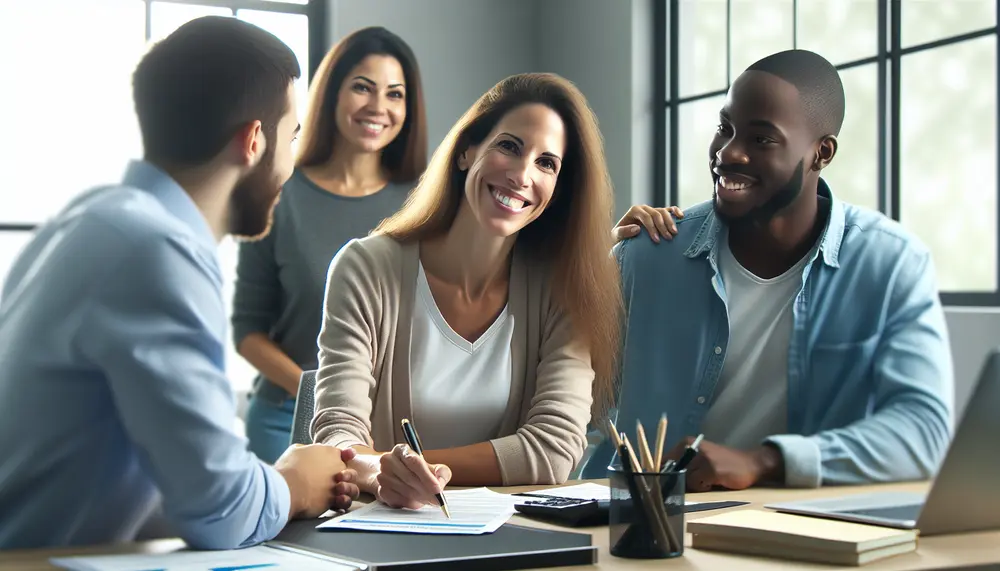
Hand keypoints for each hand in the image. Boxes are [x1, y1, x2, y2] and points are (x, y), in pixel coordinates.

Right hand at [275, 444, 360, 518]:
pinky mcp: (334, 499)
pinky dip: (341, 504)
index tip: (347, 458)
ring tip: (337, 494)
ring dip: (347, 491)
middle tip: (335, 481)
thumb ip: (306, 450)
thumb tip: (306, 452)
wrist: (287, 488)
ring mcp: (338, 484)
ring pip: (352, 489)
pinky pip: (344, 503)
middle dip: (345, 477)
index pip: (346, 454)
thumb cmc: (288, 468)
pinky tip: (334, 504)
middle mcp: (338, 467)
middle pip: (350, 472)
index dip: (347, 456)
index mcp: (330, 452)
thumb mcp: (295, 450)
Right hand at [376, 443, 452, 509]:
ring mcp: (382, 476)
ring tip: (428, 499)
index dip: (427, 477)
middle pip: (410, 478)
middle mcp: (388, 460)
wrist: (390, 476)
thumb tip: (440, 481)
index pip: (415, 462)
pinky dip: (411, 503)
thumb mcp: (430, 466)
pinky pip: (400, 501)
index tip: (438, 489)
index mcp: (401, 450)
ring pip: (406, 491)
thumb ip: (441, 472)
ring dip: (420, 498)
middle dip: (427, 491)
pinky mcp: (380, 491)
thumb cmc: (413, 471)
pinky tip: (417, 501)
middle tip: (438, 500)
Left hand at [612, 205, 683, 242]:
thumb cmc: (618, 238)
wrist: (623, 238)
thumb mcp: (616, 236)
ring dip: (670, 222)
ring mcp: (652, 210)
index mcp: (634, 211)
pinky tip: (681, 217)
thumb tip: (637, 228)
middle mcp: (644, 208)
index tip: (657, 240)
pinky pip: (669, 210)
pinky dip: (676, 211)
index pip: (645, 217)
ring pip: (664, 211)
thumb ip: (623, 232)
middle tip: (668, 238)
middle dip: (663, 226)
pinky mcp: (659, 214)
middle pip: (656, 214)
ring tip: (674, 233)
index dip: (652, 228)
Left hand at [666, 438, 782, 492]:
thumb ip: (681, 464)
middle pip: (673, 472)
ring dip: (695, 485)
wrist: (750, 463)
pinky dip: (704, 488)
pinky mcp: (712, 469)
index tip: (666, 482)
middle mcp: (692, 447)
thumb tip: (659, 479)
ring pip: (685, 480)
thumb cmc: (723, 463)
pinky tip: (715, 482)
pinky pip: (697, 485)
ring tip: (708, 480)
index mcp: (687, 442)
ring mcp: (702, 457)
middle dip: (680, 481)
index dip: (663, 474)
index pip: (663, 460)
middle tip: (698, 481)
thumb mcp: (699, 458)